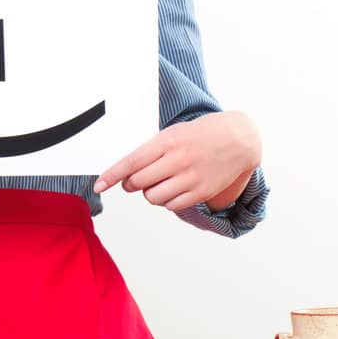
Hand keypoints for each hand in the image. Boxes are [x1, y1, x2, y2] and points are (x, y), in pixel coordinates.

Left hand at [95, 110, 260, 211]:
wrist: (238, 139)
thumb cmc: (200, 134)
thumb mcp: (173, 133)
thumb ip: (151, 150)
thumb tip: (128, 171)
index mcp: (167, 141)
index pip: (131, 162)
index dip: (111, 175)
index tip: (99, 185)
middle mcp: (178, 160)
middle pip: (139, 182)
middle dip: (130, 183)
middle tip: (133, 180)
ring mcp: (191, 178)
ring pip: (153, 197)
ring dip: (149, 193)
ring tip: (157, 183)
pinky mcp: (202, 192)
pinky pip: (172, 205)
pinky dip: (166, 201)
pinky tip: (171, 190)